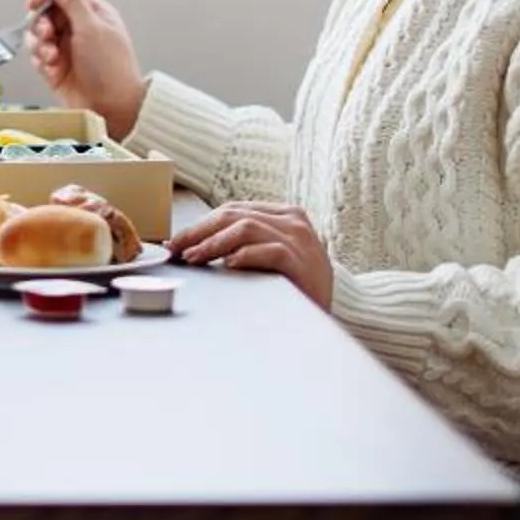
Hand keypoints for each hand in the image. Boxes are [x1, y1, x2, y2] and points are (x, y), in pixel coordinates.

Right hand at [25, 0, 145, 137]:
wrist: (111, 109)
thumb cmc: (110, 69)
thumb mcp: (91, 28)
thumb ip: (71, 0)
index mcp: (93, 14)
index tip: (35, 3)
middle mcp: (79, 29)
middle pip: (47, 14)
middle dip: (41, 24)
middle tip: (47, 34)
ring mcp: (67, 49)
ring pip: (38, 35)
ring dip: (40, 44)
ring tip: (51, 57)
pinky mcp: (56, 68)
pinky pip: (38, 56)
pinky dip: (41, 61)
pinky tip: (52, 69)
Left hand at [170, 201, 333, 308]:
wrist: (342, 310)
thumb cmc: (301, 284)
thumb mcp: (275, 255)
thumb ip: (249, 243)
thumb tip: (199, 246)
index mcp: (285, 214)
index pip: (235, 210)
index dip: (203, 224)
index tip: (178, 240)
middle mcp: (293, 221)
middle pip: (235, 215)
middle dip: (200, 232)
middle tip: (177, 248)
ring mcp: (300, 239)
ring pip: (246, 228)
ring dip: (214, 243)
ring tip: (194, 257)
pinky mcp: (302, 261)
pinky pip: (269, 251)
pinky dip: (245, 256)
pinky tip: (228, 265)